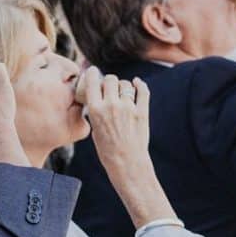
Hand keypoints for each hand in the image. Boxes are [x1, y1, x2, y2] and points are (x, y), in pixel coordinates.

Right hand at [78, 67, 178, 228]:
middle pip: (110, 79)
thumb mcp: (94, 129)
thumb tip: (99, 96)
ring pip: (126, 84)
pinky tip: (138, 84)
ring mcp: (128, 108)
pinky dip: (140, 85)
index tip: (93, 72)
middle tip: (109, 86)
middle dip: (109, 81)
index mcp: (95, 110)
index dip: (92, 73)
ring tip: (122, 93)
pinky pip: (143, 91)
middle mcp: (111, 105)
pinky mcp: (142, 112)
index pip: (92, 80)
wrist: (126, 164)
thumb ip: (96, 111)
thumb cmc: (107, 150)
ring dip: (123, 86)